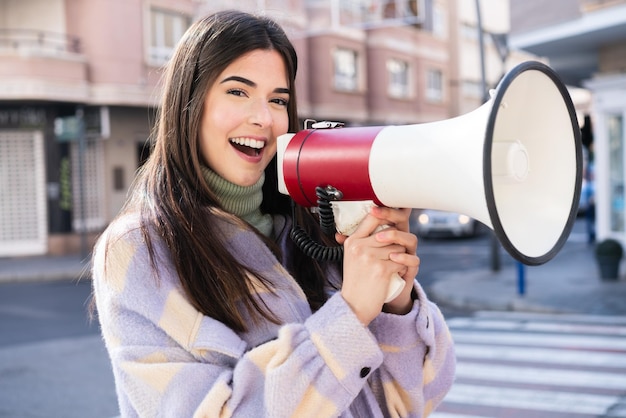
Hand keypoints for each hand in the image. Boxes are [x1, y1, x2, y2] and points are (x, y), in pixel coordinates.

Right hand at [337, 207, 419, 324]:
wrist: (355, 305)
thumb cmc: (356, 281)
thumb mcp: (352, 256)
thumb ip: (363, 239)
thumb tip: (375, 215)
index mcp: (352, 241)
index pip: (372, 218)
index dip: (386, 216)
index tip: (393, 219)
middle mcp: (359, 247)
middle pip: (390, 233)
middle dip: (395, 244)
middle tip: (390, 256)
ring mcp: (370, 258)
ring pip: (398, 247)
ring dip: (400, 257)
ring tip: (390, 266)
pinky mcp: (382, 269)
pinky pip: (402, 261)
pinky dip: (401, 268)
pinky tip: (394, 275)